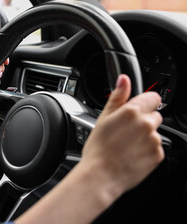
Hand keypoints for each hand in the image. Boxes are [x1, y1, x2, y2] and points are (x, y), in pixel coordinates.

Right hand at [81, 74, 163, 192]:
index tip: (134, 111)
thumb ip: (117, 96)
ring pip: (154, 132)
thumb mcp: (103, 118)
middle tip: (125, 131)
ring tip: (126, 145)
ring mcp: (154, 140)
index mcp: (132, 112)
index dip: (143, 103)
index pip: (153, 97)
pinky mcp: (158, 155)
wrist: (101, 175)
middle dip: (143, 120)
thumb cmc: (98, 149)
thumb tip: (123, 79)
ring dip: (144, 136)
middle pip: (154, 115)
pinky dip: (147, 150)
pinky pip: (156, 147)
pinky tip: (132, 153)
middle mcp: (146, 124)